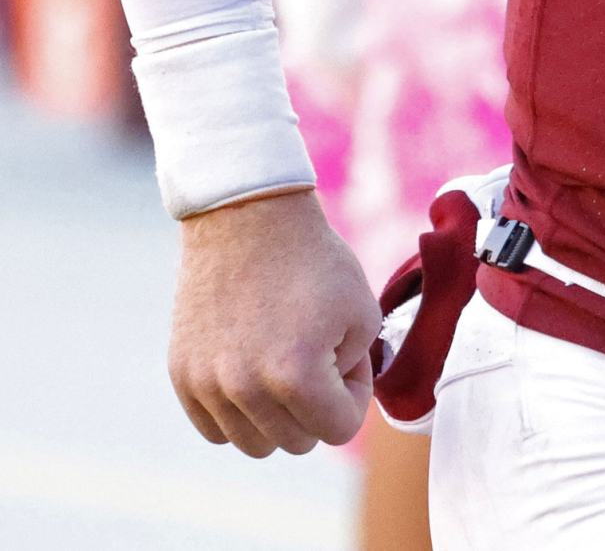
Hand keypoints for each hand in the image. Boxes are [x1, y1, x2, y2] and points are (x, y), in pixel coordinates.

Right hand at [170, 189, 378, 456]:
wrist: (248, 219)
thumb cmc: (314, 263)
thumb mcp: (363, 315)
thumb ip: (355, 375)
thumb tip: (331, 410)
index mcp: (295, 375)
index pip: (339, 430)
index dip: (353, 395)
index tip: (347, 359)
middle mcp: (244, 389)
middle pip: (296, 443)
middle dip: (318, 405)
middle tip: (319, 356)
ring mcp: (206, 384)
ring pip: (253, 444)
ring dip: (278, 415)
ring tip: (285, 364)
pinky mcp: (181, 375)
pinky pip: (215, 429)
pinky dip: (239, 412)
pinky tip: (254, 372)